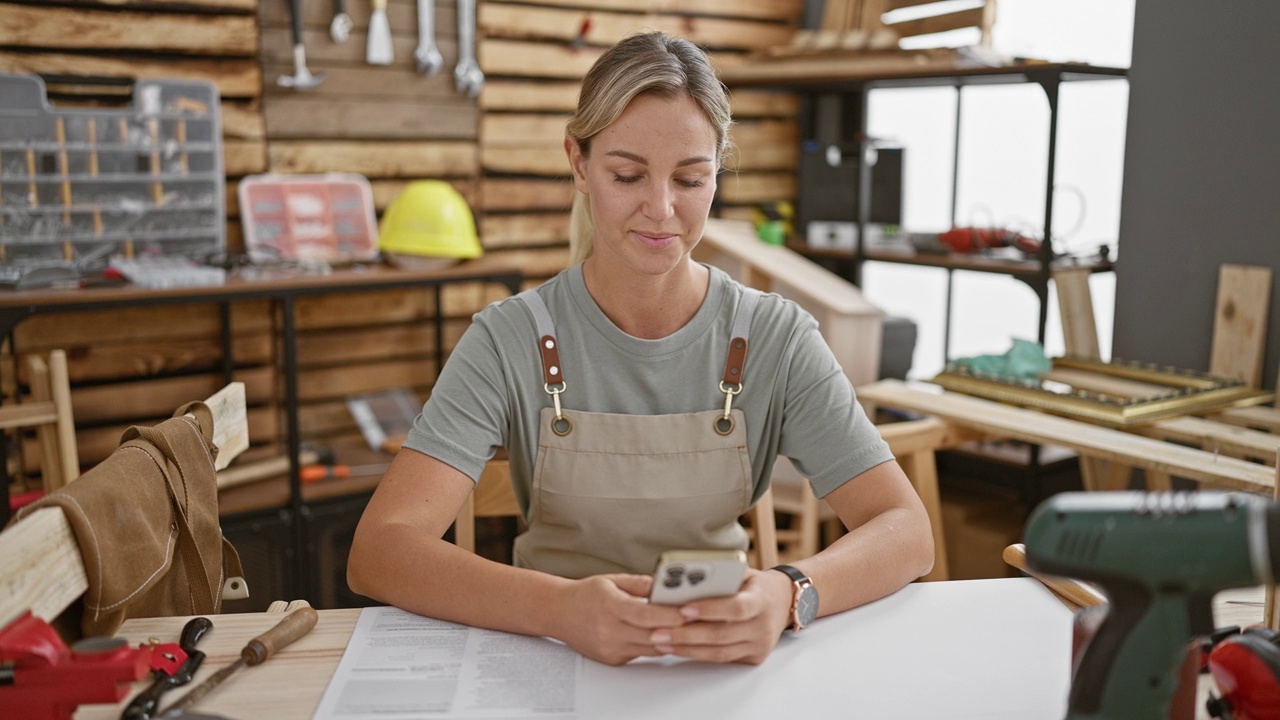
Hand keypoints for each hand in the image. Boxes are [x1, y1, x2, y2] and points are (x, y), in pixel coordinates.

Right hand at [553, 573, 687, 665]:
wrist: (559, 613)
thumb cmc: (586, 595)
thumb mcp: (613, 580)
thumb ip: (641, 583)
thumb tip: (666, 585)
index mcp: (610, 606)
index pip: (644, 614)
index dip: (668, 614)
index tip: (688, 611)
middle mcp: (609, 629)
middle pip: (651, 633)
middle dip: (677, 628)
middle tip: (699, 620)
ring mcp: (611, 647)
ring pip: (651, 647)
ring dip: (670, 639)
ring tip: (688, 628)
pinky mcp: (613, 658)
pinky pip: (642, 653)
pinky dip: (656, 645)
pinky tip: (667, 635)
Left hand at [646, 568, 792, 664]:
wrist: (782, 601)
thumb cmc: (752, 584)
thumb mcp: (740, 573)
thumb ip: (716, 577)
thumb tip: (679, 579)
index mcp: (761, 599)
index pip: (736, 608)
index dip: (710, 609)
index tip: (683, 609)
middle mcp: (763, 625)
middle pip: (722, 634)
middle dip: (686, 634)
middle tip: (658, 632)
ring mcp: (759, 645)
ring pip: (719, 652)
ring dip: (686, 648)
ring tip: (660, 641)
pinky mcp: (753, 658)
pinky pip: (721, 659)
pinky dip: (696, 654)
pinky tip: (677, 648)